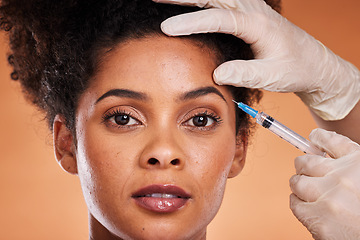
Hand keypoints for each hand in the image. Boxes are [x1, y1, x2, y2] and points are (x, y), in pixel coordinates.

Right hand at [153, 0, 359, 119]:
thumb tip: (217, 73)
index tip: (168, 28)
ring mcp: (252, 8)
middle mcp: (254, 10)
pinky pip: (223, 1)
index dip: (192, 22)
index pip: (218, 18)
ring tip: (164, 0)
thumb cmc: (294, 69)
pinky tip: (190, 3)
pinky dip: (203, 0)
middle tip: (155, 1)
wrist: (313, 63)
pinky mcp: (250, 13)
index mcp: (258, 24)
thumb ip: (246, 73)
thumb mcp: (272, 76)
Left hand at [290, 128, 359, 239]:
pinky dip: (298, 204)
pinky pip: (296, 205)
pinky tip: (306, 206)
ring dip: (298, 185)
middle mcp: (344, 177)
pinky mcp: (320, 220)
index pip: (332, 141)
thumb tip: (324, 156)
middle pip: (306, 162)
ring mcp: (330, 198)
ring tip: (303, 189)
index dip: (319, 137)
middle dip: (302, 165)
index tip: (314, 137)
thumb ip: (351, 167)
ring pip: (297, 182)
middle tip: (303, 170)